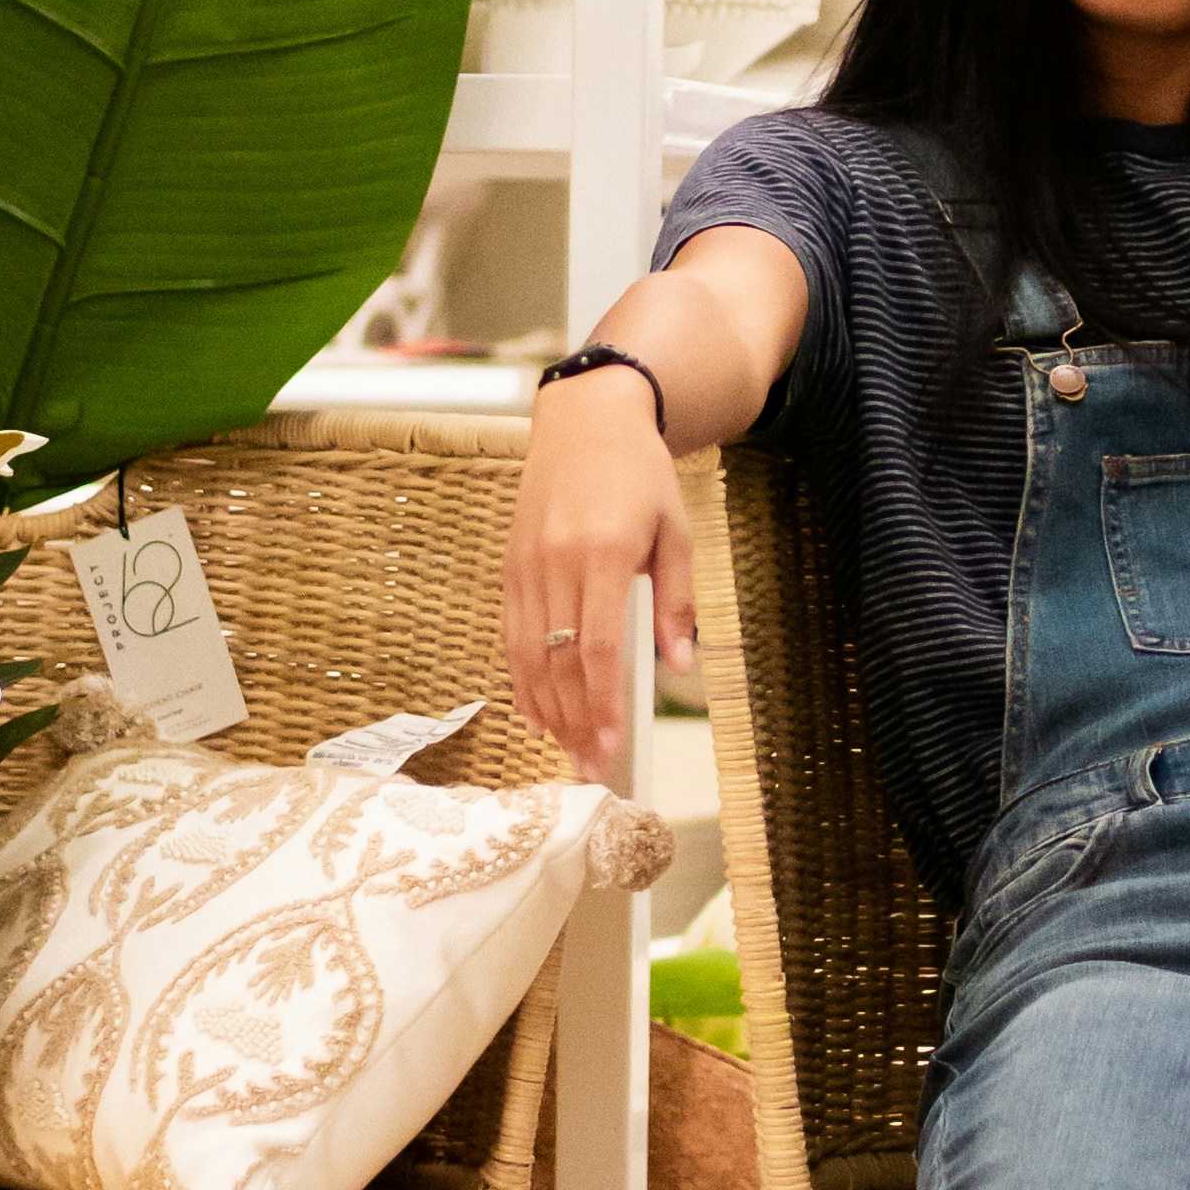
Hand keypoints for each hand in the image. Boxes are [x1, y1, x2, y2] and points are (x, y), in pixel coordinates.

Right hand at [503, 373, 692, 773]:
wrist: (584, 421)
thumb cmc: (638, 475)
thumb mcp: (675, 531)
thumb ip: (677, 602)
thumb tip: (678, 664)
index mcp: (604, 554)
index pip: (598, 646)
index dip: (602, 703)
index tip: (611, 746)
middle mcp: (557, 563)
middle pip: (559, 661)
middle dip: (574, 721)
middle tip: (589, 768)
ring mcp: (527, 566)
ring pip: (527, 655)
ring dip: (545, 709)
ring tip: (564, 752)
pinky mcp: (511, 568)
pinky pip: (511, 635)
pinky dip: (520, 680)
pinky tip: (534, 713)